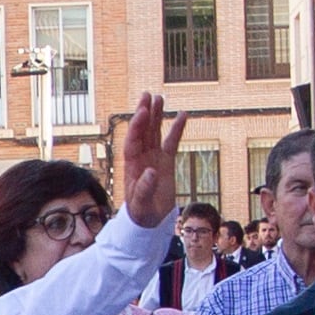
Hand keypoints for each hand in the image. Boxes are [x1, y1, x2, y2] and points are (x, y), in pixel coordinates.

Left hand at [113, 92, 189, 227]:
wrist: (149, 219)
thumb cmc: (141, 212)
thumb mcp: (141, 203)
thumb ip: (144, 188)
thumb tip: (150, 172)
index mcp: (132, 165)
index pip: (133, 141)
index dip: (136, 127)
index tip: (142, 112)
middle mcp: (142, 157)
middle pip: (142, 131)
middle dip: (144, 113)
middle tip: (147, 95)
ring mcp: (154, 157)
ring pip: (154, 132)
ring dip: (156, 115)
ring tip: (159, 98)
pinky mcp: (166, 161)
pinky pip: (171, 141)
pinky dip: (176, 128)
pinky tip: (182, 114)